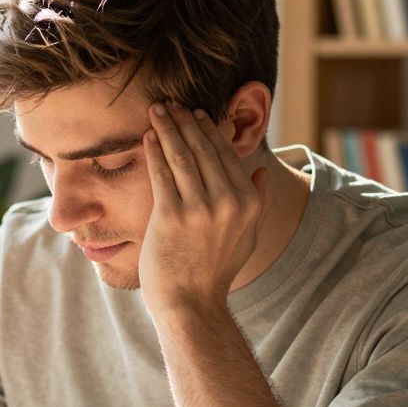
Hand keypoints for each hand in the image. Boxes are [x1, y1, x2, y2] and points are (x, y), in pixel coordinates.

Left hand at [139, 101, 269, 312]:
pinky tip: (148, 136)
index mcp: (248, 202)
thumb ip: (255, 200)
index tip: (197, 114)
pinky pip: (161, 174)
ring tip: (157, 111)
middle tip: (171, 103)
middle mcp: (228, 201)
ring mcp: (200, 208)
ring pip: (182, 156)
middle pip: (203, 150)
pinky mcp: (172, 216)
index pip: (227, 155)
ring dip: (168, 128)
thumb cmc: (215, 271)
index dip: (209, 130)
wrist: (190, 303)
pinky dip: (155, 151)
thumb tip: (259, 171)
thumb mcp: (246, 236)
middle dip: (186, 122)